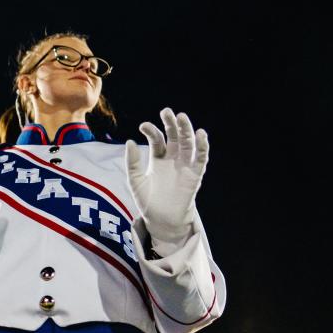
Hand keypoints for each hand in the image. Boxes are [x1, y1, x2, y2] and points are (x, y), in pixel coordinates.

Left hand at [125, 108, 209, 241]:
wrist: (160, 220)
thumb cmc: (147, 200)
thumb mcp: (135, 181)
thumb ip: (132, 162)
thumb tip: (130, 141)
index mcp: (158, 157)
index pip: (157, 138)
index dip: (151, 130)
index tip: (143, 126)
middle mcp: (172, 158)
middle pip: (174, 136)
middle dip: (171, 123)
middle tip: (167, 112)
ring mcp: (184, 165)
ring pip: (188, 143)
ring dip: (186, 130)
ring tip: (182, 118)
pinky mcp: (195, 174)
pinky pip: (201, 158)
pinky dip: (202, 146)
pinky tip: (201, 134)